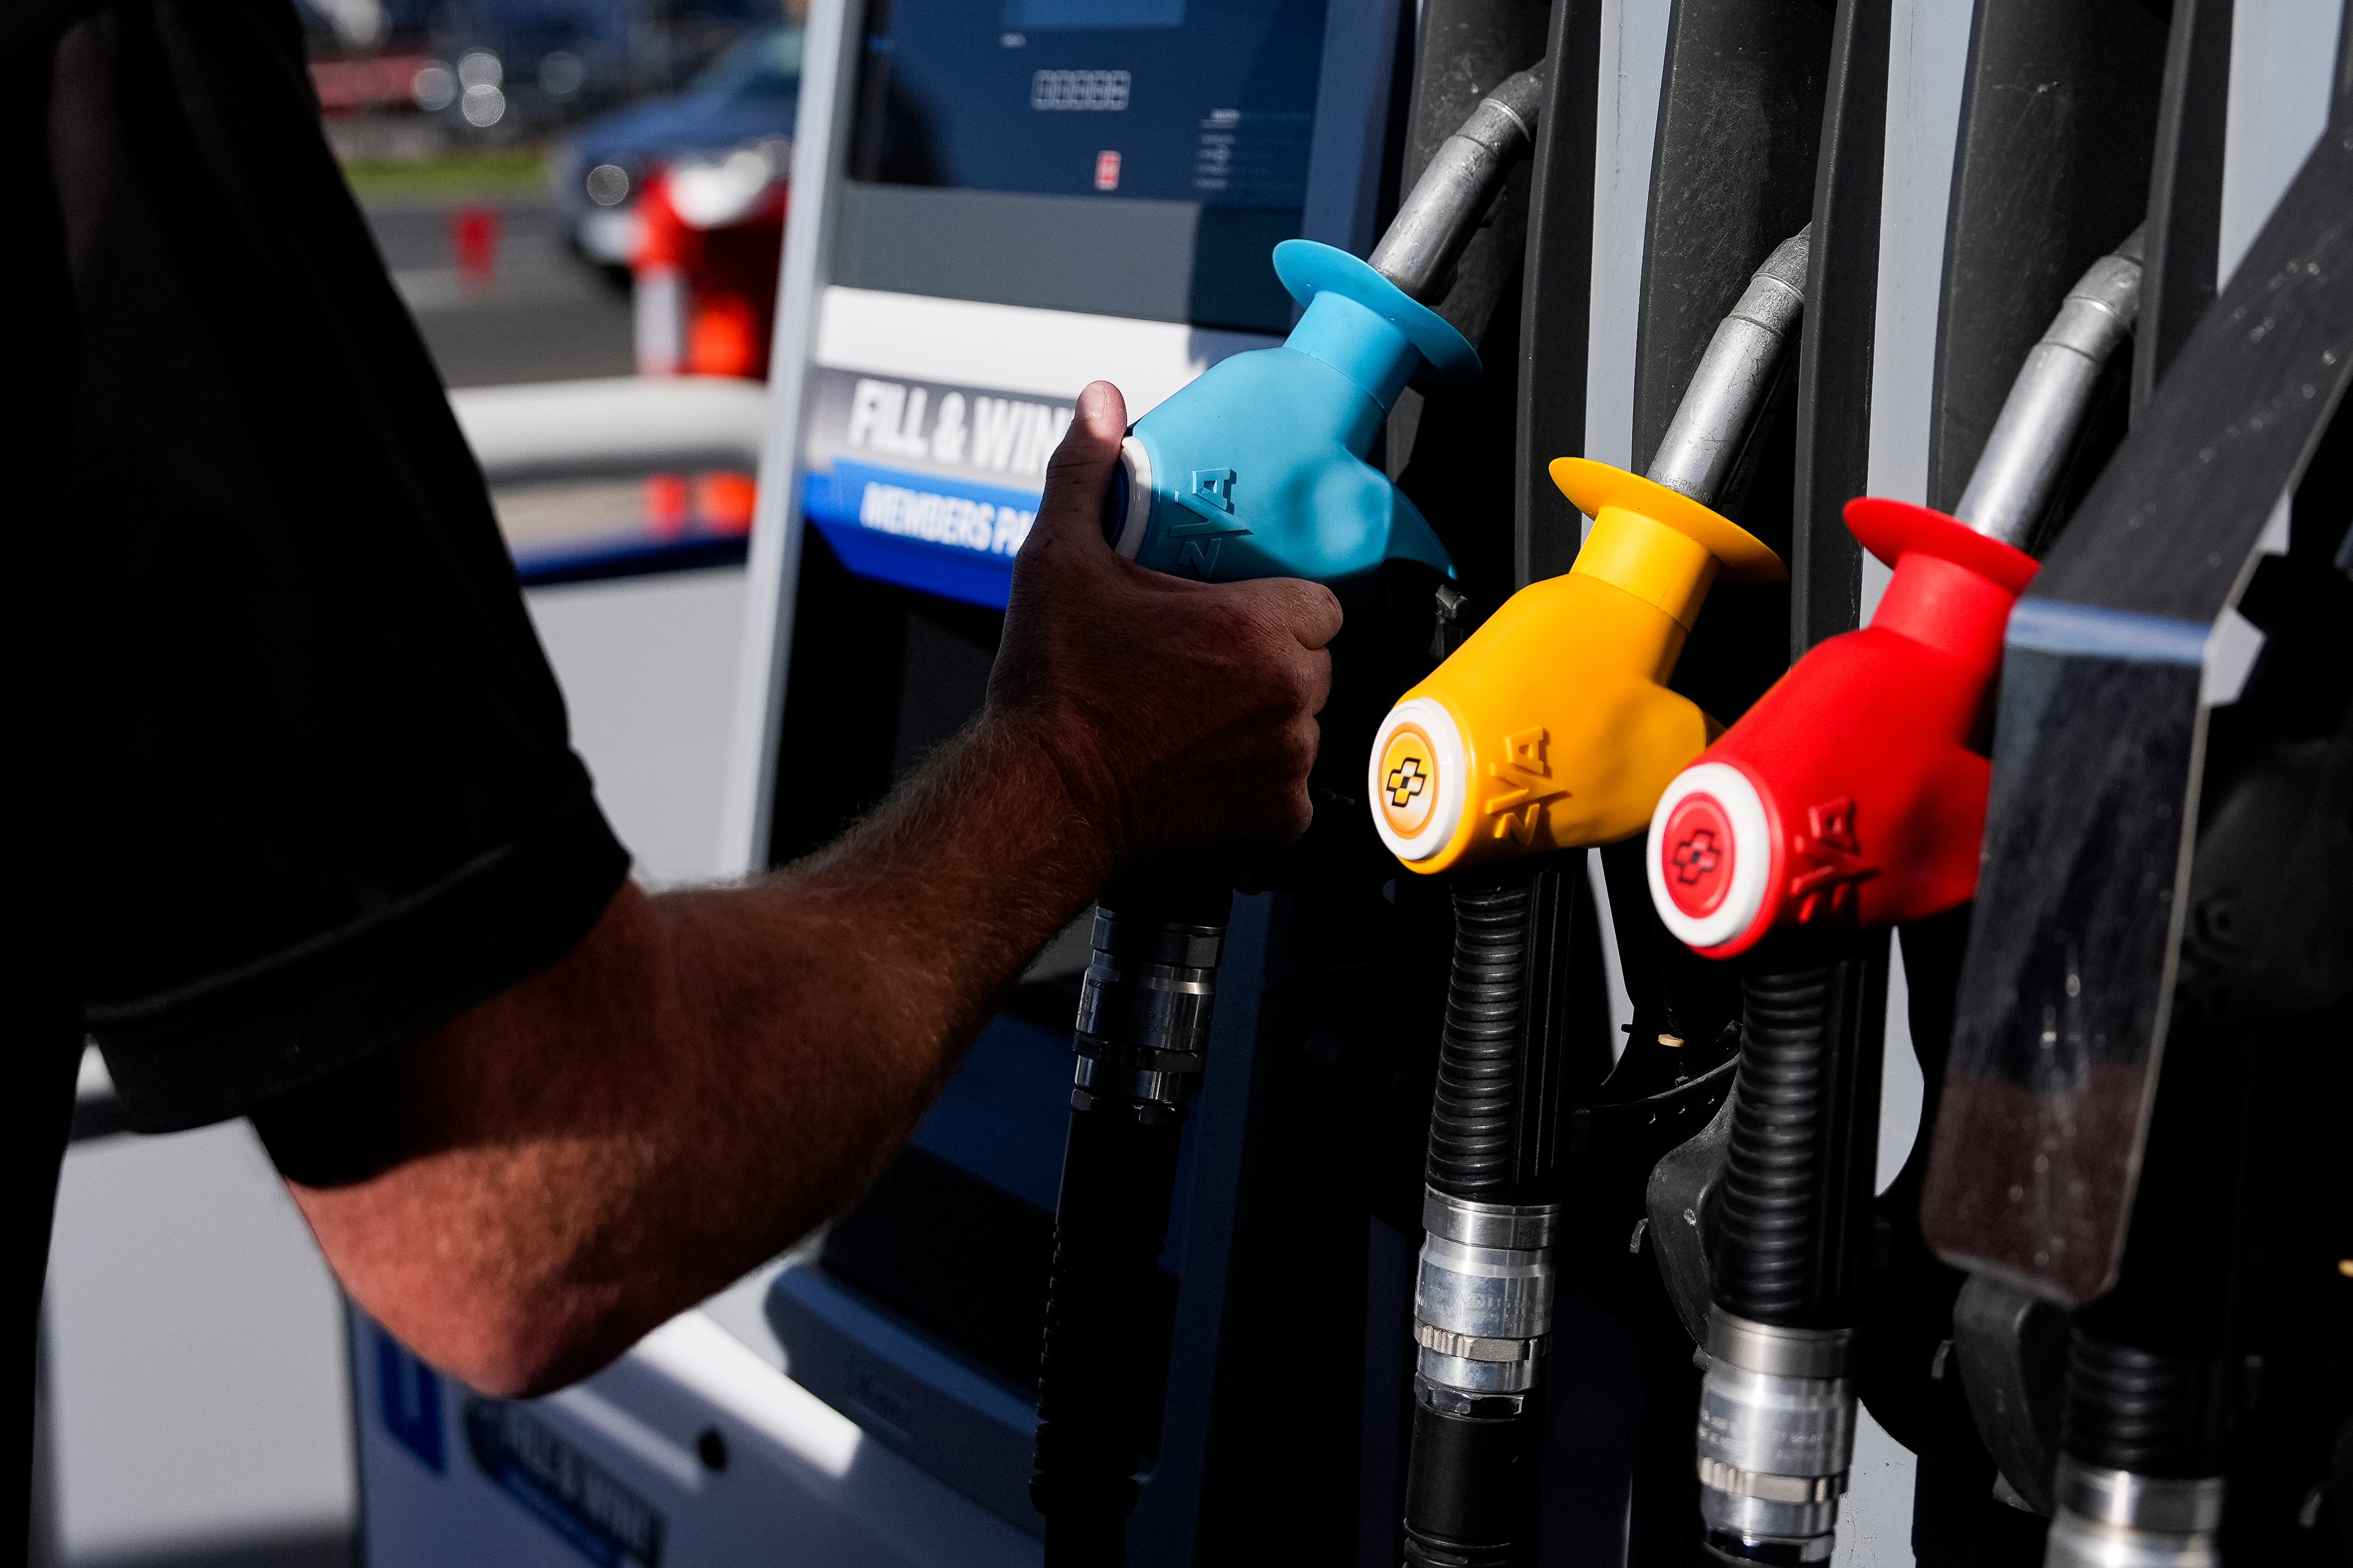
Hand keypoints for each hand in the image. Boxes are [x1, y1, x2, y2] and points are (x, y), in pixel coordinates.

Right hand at [986, 381, 1341, 876]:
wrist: (1037, 805)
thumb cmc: (1052, 694)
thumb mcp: (1058, 564)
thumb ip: (1087, 475)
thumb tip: (1101, 404)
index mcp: (1257, 627)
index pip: (1319, 605)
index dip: (1276, 611)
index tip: (1232, 624)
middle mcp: (1287, 696)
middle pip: (1313, 666)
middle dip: (1268, 667)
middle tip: (1199, 676)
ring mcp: (1287, 765)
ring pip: (1302, 729)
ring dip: (1263, 726)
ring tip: (1193, 728)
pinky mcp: (1279, 825)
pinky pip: (1290, 796)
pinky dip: (1256, 790)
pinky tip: (1199, 778)